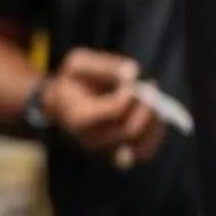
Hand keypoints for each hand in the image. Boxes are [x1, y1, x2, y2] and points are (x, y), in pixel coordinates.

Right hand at [49, 49, 162, 166]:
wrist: (61, 103)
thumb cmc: (72, 81)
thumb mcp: (78, 63)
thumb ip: (105, 66)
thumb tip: (132, 74)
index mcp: (80, 117)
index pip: (115, 110)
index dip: (129, 93)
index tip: (132, 80)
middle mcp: (92, 138)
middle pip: (130, 130)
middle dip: (146, 106)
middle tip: (150, 85)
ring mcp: (105, 149)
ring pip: (140, 145)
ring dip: (155, 119)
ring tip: (153, 98)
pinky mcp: (117, 152)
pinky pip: (143, 151)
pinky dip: (155, 133)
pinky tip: (154, 113)